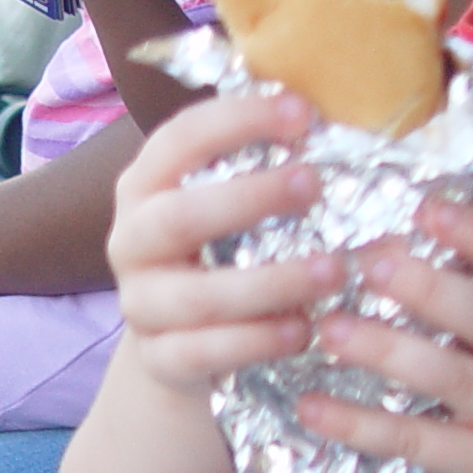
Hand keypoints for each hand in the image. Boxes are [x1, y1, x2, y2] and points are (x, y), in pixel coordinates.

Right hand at [108, 90, 340, 396]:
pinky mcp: (159, 360)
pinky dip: (256, 342)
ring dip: (272, 282)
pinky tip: (304, 330)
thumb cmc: (219, 254)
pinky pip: (203, 353)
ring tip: (334, 271)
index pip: (180, 138)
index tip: (304, 113)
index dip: (238, 120)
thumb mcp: (228, 206)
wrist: (178, 346)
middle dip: (250, 197)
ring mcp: (140, 304)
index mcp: (146, 185)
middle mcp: (131, 240)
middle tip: (315, 183)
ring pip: (198, 295)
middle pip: (178, 216)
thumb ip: (265, 167)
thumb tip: (342, 119)